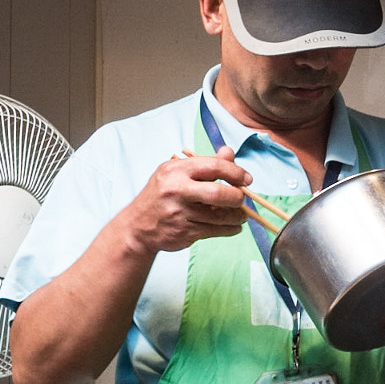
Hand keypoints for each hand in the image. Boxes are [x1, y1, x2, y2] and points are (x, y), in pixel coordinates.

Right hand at [121, 146, 250, 253]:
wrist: (137, 226)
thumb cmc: (162, 195)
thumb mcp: (177, 173)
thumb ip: (206, 164)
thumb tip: (229, 151)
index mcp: (175, 170)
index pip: (214, 166)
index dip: (236, 172)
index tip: (247, 179)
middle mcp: (176, 190)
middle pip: (219, 193)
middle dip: (238, 197)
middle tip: (242, 199)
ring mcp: (179, 213)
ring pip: (220, 216)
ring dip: (237, 216)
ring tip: (241, 215)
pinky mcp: (183, 232)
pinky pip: (215, 230)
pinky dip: (230, 229)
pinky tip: (233, 226)